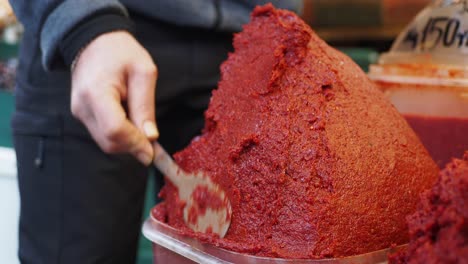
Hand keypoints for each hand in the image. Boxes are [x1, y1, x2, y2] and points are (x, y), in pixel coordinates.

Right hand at [71, 31, 158, 164]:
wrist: (94, 41)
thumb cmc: (121, 52)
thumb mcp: (143, 72)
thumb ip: (145, 106)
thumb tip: (150, 137)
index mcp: (96, 93)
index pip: (115, 130)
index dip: (135, 144)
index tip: (152, 152)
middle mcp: (82, 107)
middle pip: (109, 141)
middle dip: (133, 146)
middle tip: (153, 143)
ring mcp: (79, 113)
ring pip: (105, 142)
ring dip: (127, 143)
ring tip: (142, 127)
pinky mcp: (82, 115)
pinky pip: (102, 134)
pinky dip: (120, 136)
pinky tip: (131, 124)